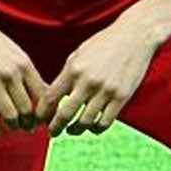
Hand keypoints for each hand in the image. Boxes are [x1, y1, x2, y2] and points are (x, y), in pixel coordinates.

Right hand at [0, 5, 47, 132]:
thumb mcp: (12, 49)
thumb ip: (25, 69)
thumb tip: (41, 90)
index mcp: (24, 64)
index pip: (44, 96)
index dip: (45, 111)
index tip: (42, 117)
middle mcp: (11, 75)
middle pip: (28, 109)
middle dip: (29, 123)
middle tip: (27, 127)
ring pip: (11, 116)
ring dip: (13, 126)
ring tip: (12, 128)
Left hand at [36, 15, 160, 135]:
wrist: (132, 38)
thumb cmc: (102, 45)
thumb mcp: (78, 55)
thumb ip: (67, 76)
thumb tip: (54, 96)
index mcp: (73, 69)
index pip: (51, 96)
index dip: (42, 111)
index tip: (38, 119)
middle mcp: (88, 81)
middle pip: (66, 113)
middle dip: (56, 126)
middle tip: (51, 132)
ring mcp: (106, 90)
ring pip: (86, 121)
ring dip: (76, 129)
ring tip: (71, 130)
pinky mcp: (122, 97)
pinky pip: (106, 121)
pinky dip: (96, 128)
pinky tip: (91, 127)